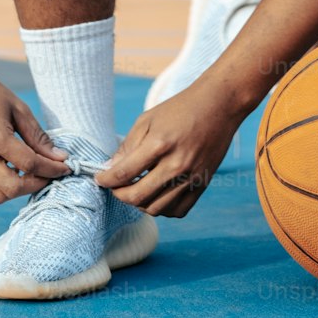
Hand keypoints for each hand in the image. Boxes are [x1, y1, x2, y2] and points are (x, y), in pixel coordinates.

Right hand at [0, 63, 70, 203]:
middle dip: (35, 184)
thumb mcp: (20, 110)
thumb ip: (39, 137)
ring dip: (17, 189)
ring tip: (28, 172)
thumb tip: (60, 158)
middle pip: (12, 188)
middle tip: (47, 173)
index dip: (51, 169)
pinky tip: (8, 171)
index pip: (29, 164)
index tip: (65, 168)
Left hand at [94, 80, 240, 218]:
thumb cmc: (180, 109)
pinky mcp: (203, 184)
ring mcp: (191, 177)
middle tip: (115, 187)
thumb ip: (128, 146)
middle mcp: (176, 165)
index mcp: (160, 144)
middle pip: (137, 197)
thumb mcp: (148, 119)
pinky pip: (177, 211)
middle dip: (119, 194)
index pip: (124, 173)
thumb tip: (109, 169)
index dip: (106, 179)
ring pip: (156, 209)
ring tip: (135, 190)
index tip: (99, 179)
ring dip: (139, 204)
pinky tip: (156, 195)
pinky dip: (162, 209)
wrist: (218, 106)